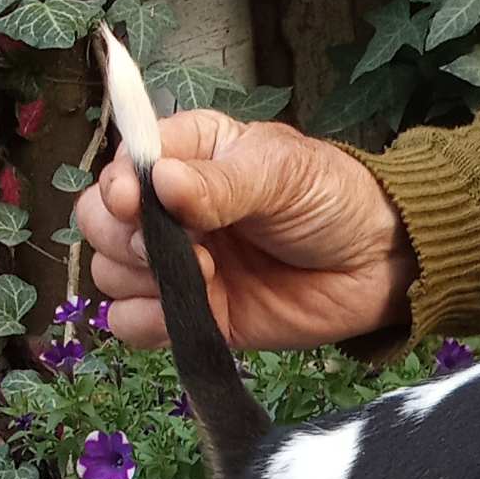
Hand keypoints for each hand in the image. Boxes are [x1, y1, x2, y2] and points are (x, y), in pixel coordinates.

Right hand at [76, 111, 415, 349]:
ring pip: (109, 274)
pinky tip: (194, 309)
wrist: (381, 265)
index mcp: (187, 154)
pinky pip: (135, 325)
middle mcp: (172, 209)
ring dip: (141, 279)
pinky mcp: (197, 313)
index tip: (137, 202)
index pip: (121, 167)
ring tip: (210, 274)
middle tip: (181, 245)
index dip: (119, 186)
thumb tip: (160, 184)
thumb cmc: (334, 200)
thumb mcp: (282, 174)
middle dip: (126, 237)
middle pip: (98, 223)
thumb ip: (220, 183)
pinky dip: (147, 322)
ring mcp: (181, 264)